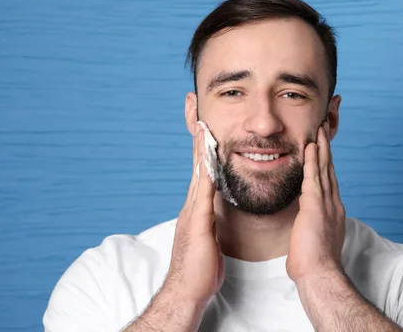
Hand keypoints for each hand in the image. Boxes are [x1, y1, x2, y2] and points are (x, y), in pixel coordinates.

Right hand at [164, 124, 224, 306]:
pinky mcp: (197, 220)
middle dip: (197, 137)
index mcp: (196, 207)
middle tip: (196, 112)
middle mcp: (192, 204)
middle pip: (196, 164)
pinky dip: (204, 170)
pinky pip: (203, 189)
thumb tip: (215, 214)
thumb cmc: (200, 269)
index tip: (205, 126)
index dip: (202, 148)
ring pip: (197, 171)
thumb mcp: (209, 239)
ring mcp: (192, 211)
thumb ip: (210, 222)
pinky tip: (209, 156)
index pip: (200, 171)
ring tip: (203, 123)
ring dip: (200, 147)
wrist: (187, 290)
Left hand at [286, 122, 345, 283]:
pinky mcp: (316, 205)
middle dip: (327, 148)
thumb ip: (310, 231)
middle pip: (329, 169)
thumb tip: (304, 233)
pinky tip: (311, 145)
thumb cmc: (314, 265)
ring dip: (321, 147)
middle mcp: (333, 204)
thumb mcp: (313, 242)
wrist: (320, 274)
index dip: (327, 163)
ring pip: (324, 168)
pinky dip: (312, 159)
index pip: (329, 181)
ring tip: (320, 128)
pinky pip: (313, 176)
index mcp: (333, 212)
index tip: (324, 148)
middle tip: (325, 128)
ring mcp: (326, 203)